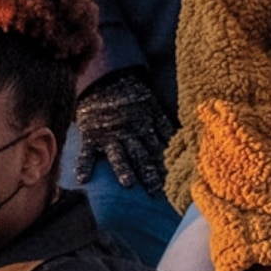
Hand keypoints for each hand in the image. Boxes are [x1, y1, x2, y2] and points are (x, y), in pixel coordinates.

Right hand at [73, 71, 173, 194]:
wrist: (105, 77)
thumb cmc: (132, 94)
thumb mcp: (153, 105)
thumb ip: (166, 124)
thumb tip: (188, 136)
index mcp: (146, 125)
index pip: (160, 148)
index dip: (169, 165)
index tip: (178, 181)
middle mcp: (130, 132)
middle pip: (142, 156)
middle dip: (150, 174)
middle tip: (157, 193)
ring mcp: (110, 134)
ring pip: (118, 154)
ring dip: (123, 168)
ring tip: (128, 184)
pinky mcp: (91, 134)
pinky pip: (86, 152)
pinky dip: (83, 165)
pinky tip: (82, 180)